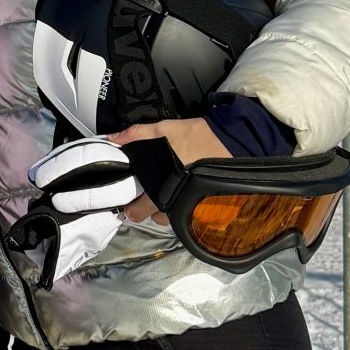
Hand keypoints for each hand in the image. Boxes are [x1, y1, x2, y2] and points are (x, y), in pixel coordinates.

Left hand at [107, 117, 229, 223]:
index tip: (130, 203)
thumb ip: (138, 134)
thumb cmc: (199, 139)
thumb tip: (114, 139)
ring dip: (168, 211)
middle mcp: (174, 204)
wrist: (235, 145)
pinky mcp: (209, 211)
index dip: (132, 209)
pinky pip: (191, 217)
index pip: (137, 212)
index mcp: (158, 188)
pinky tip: (187, 195)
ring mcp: (192, 209)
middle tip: (149, 200)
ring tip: (170, 195)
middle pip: (154, 220)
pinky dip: (186, 210)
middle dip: (149, 211)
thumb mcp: (166, 129)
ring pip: (172, 220)